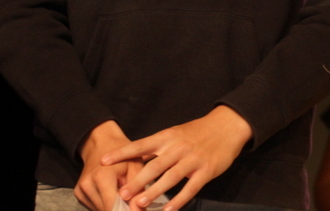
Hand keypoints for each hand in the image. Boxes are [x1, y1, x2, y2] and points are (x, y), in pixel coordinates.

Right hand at [76, 120, 143, 210]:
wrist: (103, 143)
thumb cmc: (123, 155)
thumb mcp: (136, 168)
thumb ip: (137, 192)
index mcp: (101, 177)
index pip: (112, 207)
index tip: (136, 209)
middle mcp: (87, 184)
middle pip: (106, 210)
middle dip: (121, 209)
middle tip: (133, 203)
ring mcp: (80, 190)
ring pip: (100, 210)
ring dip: (113, 207)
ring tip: (122, 194)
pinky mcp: (78, 193)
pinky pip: (95, 207)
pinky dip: (105, 204)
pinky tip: (112, 193)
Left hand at [101, 106, 252, 210]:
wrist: (227, 126)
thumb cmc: (197, 132)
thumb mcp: (175, 133)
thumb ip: (156, 147)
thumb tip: (134, 158)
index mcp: (167, 137)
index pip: (140, 145)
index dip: (121, 153)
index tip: (103, 161)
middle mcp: (178, 147)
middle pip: (154, 165)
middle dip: (136, 181)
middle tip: (121, 194)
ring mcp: (193, 159)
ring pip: (170, 177)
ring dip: (154, 192)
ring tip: (140, 204)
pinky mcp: (206, 170)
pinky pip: (190, 188)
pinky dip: (179, 200)